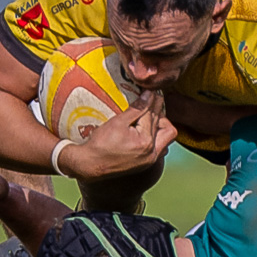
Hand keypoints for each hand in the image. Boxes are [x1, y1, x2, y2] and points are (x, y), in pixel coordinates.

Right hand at [60, 92, 177, 180]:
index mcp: (145, 141)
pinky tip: (146, 130)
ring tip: (149, 116)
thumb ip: (136, 108)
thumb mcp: (117, 122)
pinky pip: (160, 148)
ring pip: (166, 138)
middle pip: (164, 126)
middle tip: (151, 101)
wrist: (90, 165)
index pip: (153, 114)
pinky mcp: (146, 164)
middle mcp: (152, 152)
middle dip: (159, 112)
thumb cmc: (100, 144)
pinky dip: (157, 137)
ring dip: (161, 125)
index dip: (153, 100)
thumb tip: (149, 94)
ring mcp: (150, 160)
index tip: (152, 90)